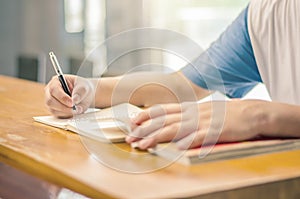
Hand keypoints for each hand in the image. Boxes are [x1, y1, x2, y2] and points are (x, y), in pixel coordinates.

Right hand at [45, 75, 93, 117]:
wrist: (85, 95)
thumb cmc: (82, 88)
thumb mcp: (84, 86)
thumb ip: (80, 92)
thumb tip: (74, 100)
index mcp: (56, 81)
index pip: (54, 90)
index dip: (63, 98)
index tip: (72, 103)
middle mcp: (50, 92)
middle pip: (50, 101)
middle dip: (64, 107)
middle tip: (76, 109)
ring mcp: (51, 102)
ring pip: (53, 110)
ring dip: (66, 112)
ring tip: (78, 110)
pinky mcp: (55, 111)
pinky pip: (58, 116)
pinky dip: (67, 116)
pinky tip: (74, 112)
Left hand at [126, 100, 265, 149]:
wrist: (250, 113)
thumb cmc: (226, 114)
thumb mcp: (204, 111)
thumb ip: (189, 116)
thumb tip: (175, 124)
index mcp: (190, 108)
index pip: (163, 111)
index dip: (147, 115)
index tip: (132, 121)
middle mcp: (193, 113)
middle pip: (164, 121)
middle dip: (145, 130)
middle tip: (130, 138)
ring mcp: (203, 122)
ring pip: (176, 129)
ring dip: (157, 137)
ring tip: (143, 145)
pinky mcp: (215, 132)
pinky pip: (199, 137)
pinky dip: (188, 142)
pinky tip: (177, 148)